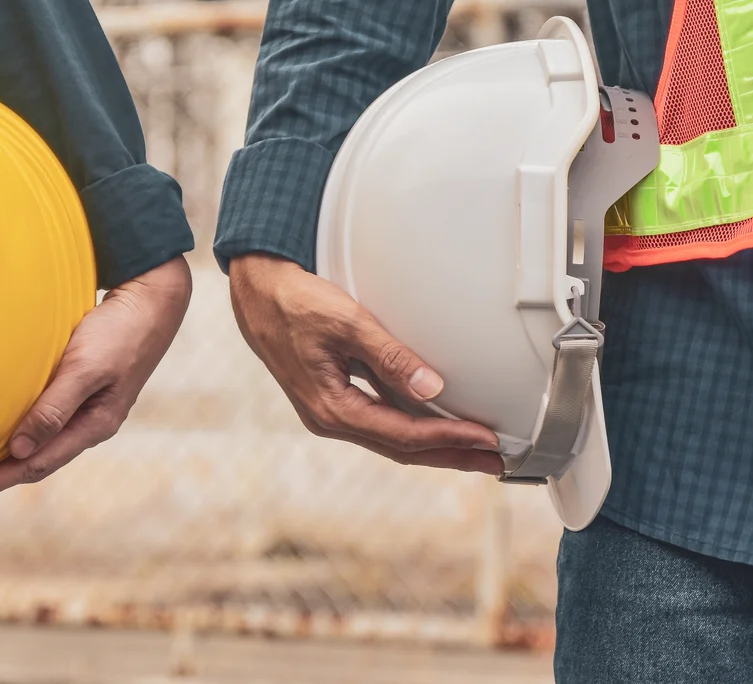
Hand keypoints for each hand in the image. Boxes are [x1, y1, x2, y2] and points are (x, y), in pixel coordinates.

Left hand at [0, 255, 191, 497]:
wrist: (151, 301)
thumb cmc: (119, 332)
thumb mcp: (85, 369)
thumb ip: (54, 409)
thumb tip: (19, 450)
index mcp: (94, 425)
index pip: (36, 465)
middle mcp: (91, 423)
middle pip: (38, 461)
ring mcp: (89, 407)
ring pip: (43, 442)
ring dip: (10, 455)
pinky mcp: (85, 388)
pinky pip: (48, 420)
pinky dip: (23, 429)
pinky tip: (8, 426)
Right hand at [229, 253, 503, 473]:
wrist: (256, 292)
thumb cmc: (294, 302)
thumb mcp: (347, 322)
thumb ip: (390, 357)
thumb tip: (432, 390)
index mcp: (332, 408)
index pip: (404, 435)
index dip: (449, 438)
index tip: (486, 438)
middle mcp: (330, 418)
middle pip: (402, 449)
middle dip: (451, 455)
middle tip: (495, 460)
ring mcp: (330, 411)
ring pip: (392, 438)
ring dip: (435, 445)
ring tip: (475, 448)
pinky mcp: (333, 398)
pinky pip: (381, 421)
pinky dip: (413, 426)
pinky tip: (435, 423)